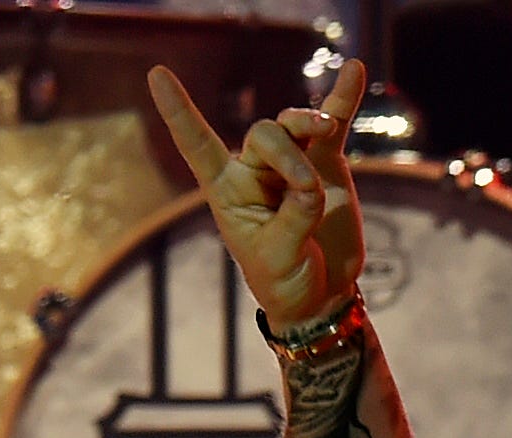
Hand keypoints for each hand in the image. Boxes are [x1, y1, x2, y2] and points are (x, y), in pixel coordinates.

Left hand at [148, 59, 366, 332]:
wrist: (320, 294)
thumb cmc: (285, 281)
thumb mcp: (280, 257)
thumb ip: (295, 217)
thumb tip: (313, 182)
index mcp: (228, 191)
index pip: (197, 146)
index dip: (179, 112)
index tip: (156, 74)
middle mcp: (255, 170)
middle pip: (264, 134)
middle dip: (288, 155)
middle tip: (308, 190)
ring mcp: (291, 163)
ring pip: (294, 125)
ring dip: (311, 122)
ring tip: (328, 130)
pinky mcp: (324, 164)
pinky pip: (333, 124)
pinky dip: (343, 98)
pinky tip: (354, 70)